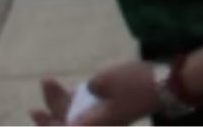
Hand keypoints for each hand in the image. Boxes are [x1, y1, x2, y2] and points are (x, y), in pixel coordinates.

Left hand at [32, 62, 153, 125]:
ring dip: (63, 108)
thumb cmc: (133, 84)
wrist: (168, 86)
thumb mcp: (103, 81)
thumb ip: (88, 89)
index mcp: (92, 125)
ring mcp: (109, 121)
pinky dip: (79, 104)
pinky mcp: (117, 113)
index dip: (48, 125)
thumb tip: (89, 91)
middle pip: (68, 125)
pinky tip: (76, 91)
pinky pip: (91, 113)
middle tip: (34, 108)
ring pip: (79, 118)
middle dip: (50, 117)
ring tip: (50, 87)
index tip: (35, 112)